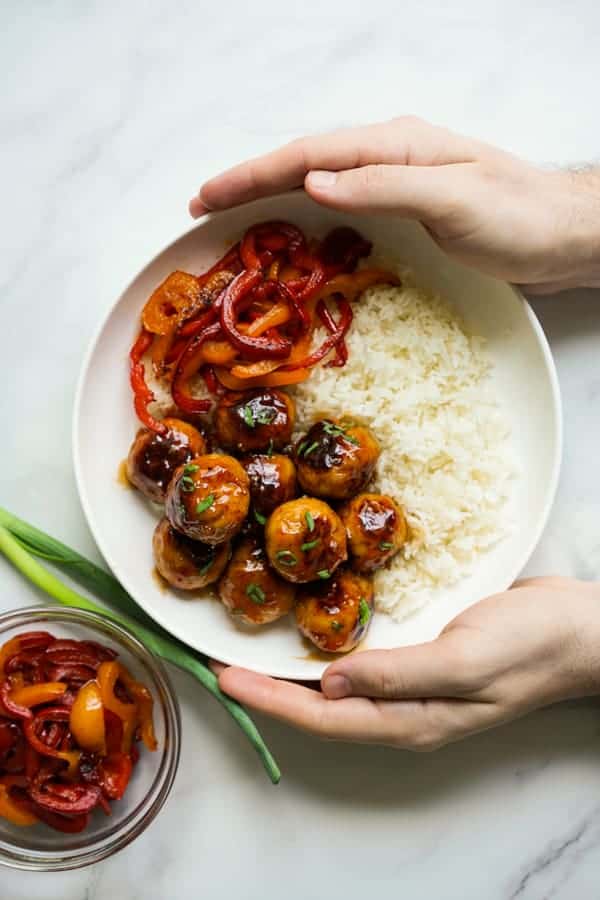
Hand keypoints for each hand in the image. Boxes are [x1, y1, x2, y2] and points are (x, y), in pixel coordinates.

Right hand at [190, 116, 599, 291]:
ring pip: (316, 180)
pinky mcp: (404, 206)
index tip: (208, 195)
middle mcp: (387, 155)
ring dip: (270, 196)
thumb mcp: (452, 200)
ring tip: (228, 216)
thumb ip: (384, 187)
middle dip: (248, 182)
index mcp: (394, 145)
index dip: (253, 174)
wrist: (562, 234)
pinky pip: (339, 203)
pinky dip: (303, 212)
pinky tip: (290, 226)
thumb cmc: (516, 216)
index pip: (307, 153)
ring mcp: (395, 179)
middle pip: (302, 162)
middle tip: (200, 207)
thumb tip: (313, 181)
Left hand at [215, 578, 599, 749]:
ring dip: (289, 673)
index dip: (267, 700)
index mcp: (410, 720)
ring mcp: (411, 684)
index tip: (221, 677)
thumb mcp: (466, 661)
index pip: (322, 718)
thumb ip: (399, 676)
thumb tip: (329, 684)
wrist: (577, 629)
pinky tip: (308, 632)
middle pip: (318, 709)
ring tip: (247, 650)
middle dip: (265, 691)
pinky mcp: (418, 656)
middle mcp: (403, 709)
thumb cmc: (530, 646)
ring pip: (333, 687)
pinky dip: (324, 650)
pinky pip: (358, 661)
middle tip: (218, 662)